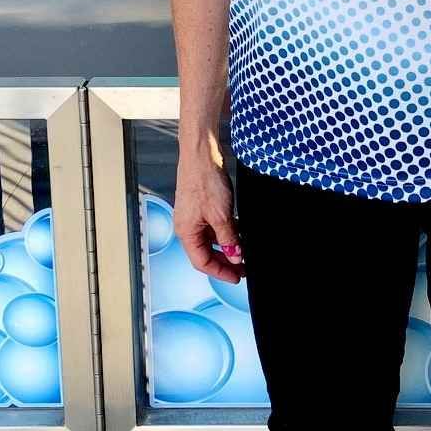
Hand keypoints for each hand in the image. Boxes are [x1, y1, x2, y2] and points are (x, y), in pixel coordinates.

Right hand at [173, 153, 243, 283]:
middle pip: (205, 252)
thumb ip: (228, 238)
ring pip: (210, 238)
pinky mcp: (201, 204)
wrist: (201, 152)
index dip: (220, 272)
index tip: (237, 277)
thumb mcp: (221, 215)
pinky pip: (212, 224)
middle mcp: (187, 225)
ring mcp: (193, 214)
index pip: (202, 262)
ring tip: (244, 250)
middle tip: (243, 267)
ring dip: (226, 245)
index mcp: (186, 232)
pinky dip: (225, 230)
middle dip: (225, 261)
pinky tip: (238, 230)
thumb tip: (235, 256)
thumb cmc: (204, 180)